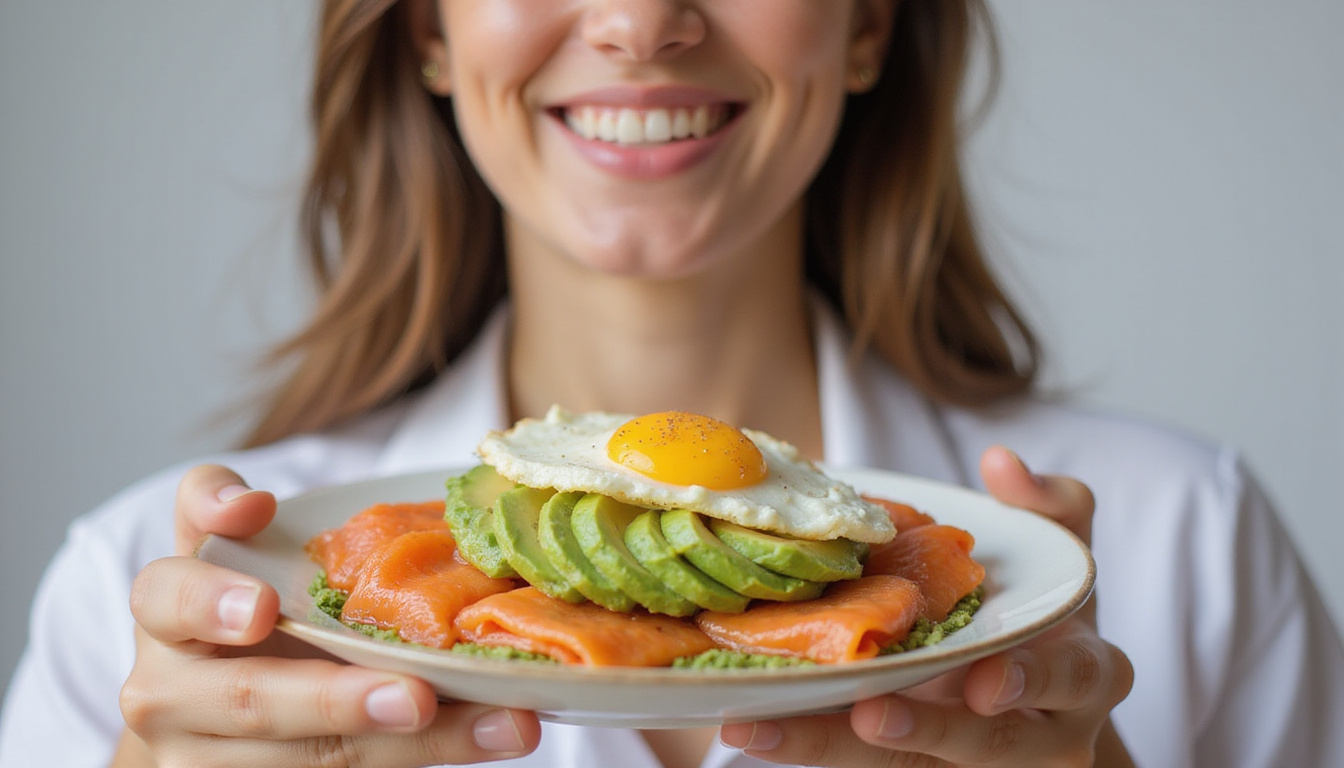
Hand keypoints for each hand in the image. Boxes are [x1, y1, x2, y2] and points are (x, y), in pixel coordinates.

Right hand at [114, 464, 540, 767]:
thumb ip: (230, 508)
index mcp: (167, 612)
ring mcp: (204, 760)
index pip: (167, 595)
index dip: (210, 600)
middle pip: (250, 701)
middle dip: (336, 700)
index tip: (265, 607)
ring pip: (314, 759)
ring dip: (416, 745)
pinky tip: (492, 734)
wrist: (213, 714)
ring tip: (503, 722)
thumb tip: (253, 502)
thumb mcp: (234, 550)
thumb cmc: (239, 606)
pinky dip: (425, 757)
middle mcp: (169, 693)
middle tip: (417, 696)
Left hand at [719, 446, 1135, 766]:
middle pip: (988, 746)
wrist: (1034, 688)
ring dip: (835, 747)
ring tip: (768, 728)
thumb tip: (1001, 462)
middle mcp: (1039, 734)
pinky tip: (752, 726)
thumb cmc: (1043, 605)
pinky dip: (809, 744)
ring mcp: (972, 761)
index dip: (1033, 682)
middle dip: (930, 731)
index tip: (985, 682)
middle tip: (872, 714)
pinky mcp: (917, 765)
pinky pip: (864, 765)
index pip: (1074, 680)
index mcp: (1083, 675)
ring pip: (910, 764)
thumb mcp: (1060, 549)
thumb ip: (1047, 502)